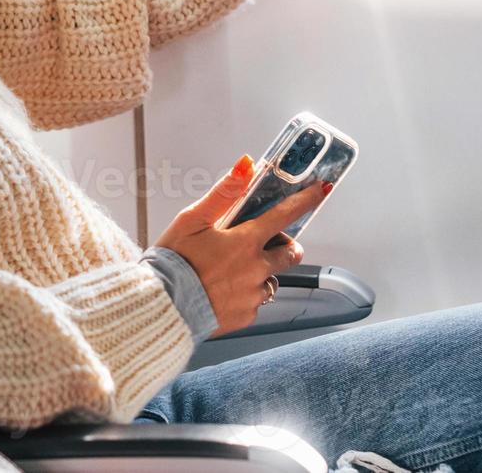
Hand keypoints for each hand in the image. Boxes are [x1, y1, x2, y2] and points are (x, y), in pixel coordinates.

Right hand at [153, 154, 332, 336]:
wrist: (162, 307)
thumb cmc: (174, 261)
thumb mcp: (193, 219)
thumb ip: (224, 193)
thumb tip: (246, 165)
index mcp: (245, 241)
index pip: (285, 215)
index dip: (305, 201)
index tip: (319, 191)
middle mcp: (256, 269)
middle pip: (290, 253)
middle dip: (285, 245)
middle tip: (264, 242)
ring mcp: (253, 295)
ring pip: (272, 279)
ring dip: (262, 271)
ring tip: (232, 270)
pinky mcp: (245, 316)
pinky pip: (256, 302)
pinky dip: (246, 294)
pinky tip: (224, 290)